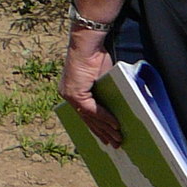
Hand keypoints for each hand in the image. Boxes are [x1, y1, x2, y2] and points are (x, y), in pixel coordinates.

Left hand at [60, 27, 121, 145]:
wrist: (89, 43)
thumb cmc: (96, 56)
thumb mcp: (100, 79)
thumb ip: (103, 93)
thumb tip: (114, 106)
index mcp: (72, 91)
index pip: (85, 114)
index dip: (97, 127)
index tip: (107, 137)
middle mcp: (68, 95)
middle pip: (87, 120)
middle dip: (103, 133)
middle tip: (115, 143)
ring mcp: (70, 95)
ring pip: (90, 118)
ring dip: (106, 129)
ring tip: (118, 138)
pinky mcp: (75, 93)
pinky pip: (92, 111)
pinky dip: (105, 118)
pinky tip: (115, 125)